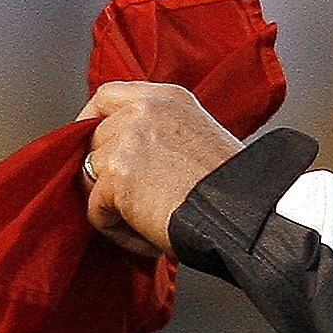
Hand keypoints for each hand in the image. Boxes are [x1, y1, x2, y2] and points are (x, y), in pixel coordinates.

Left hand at [77, 80, 241, 257]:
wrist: (243, 211)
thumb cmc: (232, 187)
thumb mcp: (197, 136)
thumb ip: (159, 134)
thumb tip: (126, 154)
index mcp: (166, 98)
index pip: (106, 96)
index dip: (90, 123)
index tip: (92, 148)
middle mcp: (144, 111)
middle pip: (92, 140)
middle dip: (104, 175)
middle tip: (135, 202)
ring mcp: (127, 141)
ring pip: (90, 178)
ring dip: (113, 208)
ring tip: (150, 221)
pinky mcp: (116, 177)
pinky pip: (96, 212)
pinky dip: (120, 232)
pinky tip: (150, 236)